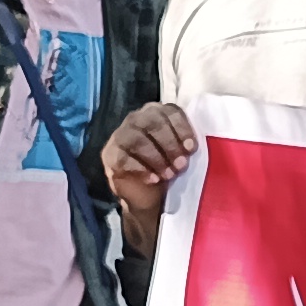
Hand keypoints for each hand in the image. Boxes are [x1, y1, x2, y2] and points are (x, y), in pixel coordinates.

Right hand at [102, 103, 197, 218]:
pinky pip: (122, 158)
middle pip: (153, 123)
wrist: (148, 194)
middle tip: (181, 165)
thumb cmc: (168, 168)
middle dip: (170, 145)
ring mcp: (120, 135)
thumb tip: (197, 147)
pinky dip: (140, 169)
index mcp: (158, 113)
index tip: (192, 149)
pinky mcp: (109, 154)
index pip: (170, 112)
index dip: (182, 129)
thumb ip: (188, 145)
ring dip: (156, 158)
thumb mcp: (182, 155)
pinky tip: (153, 179)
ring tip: (168, 175)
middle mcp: (137, 118)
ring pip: (137, 139)